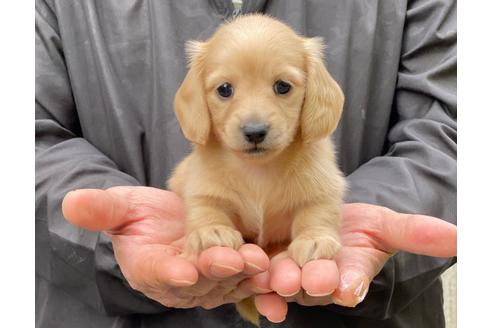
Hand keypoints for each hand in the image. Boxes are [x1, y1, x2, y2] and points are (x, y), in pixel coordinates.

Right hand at [62, 186, 269, 308]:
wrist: (172, 222)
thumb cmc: (144, 216)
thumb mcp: (122, 209)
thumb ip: (103, 210)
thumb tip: (71, 202)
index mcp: (150, 268)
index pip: (157, 273)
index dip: (168, 273)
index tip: (182, 269)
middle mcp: (181, 282)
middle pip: (198, 281)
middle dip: (215, 271)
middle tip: (232, 259)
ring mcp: (208, 283)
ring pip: (227, 283)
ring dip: (244, 276)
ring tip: (260, 263)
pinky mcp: (232, 277)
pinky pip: (247, 280)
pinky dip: (260, 277)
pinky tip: (276, 267)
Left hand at [255, 203, 456, 321]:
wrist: (318, 216)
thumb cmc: (357, 227)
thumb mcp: (384, 225)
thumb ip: (414, 232)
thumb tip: (461, 238)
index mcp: (346, 273)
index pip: (350, 282)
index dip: (350, 284)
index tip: (347, 285)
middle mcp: (317, 281)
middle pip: (312, 285)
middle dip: (309, 283)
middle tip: (306, 279)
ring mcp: (289, 276)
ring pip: (281, 282)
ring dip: (274, 282)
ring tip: (270, 276)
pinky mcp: (263, 267)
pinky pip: (254, 275)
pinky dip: (249, 276)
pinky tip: (243, 270)